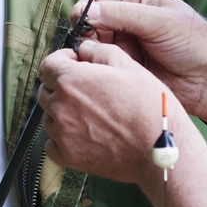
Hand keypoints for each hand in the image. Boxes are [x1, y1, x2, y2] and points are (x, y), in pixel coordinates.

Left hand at [39, 40, 195, 191]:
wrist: (160, 149)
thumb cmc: (149, 107)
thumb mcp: (129, 66)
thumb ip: (99, 51)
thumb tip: (84, 49)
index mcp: (71, 80)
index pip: (47, 65)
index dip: (62, 61)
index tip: (75, 64)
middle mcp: (61, 107)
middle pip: (46, 91)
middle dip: (62, 86)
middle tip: (87, 90)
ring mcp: (62, 135)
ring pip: (50, 117)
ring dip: (63, 112)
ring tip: (91, 114)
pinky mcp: (68, 157)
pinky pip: (52, 144)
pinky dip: (62, 138)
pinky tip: (83, 134)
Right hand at [69, 0, 206, 123]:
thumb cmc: (194, 43)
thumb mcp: (158, 21)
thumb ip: (122, 14)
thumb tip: (87, 12)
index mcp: (139, 0)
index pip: (102, 0)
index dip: (88, 10)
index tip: (79, 22)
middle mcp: (130, 21)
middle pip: (95, 22)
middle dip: (88, 32)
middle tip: (88, 44)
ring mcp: (128, 45)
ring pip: (97, 44)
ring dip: (93, 50)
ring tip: (98, 58)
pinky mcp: (128, 68)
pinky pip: (105, 64)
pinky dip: (100, 66)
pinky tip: (103, 70)